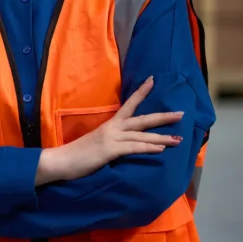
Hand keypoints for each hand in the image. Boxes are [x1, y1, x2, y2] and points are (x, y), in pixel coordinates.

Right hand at [36, 76, 183, 185]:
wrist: (61, 160)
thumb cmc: (78, 154)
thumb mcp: (98, 142)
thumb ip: (112, 140)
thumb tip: (126, 142)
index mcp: (109, 125)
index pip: (128, 105)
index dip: (141, 93)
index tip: (152, 80)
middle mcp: (112, 128)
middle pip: (142, 120)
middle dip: (163, 117)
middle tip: (181, 114)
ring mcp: (111, 138)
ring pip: (141, 135)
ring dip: (162, 137)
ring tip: (179, 139)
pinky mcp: (110, 150)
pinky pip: (133, 148)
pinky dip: (148, 147)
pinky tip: (160, 149)